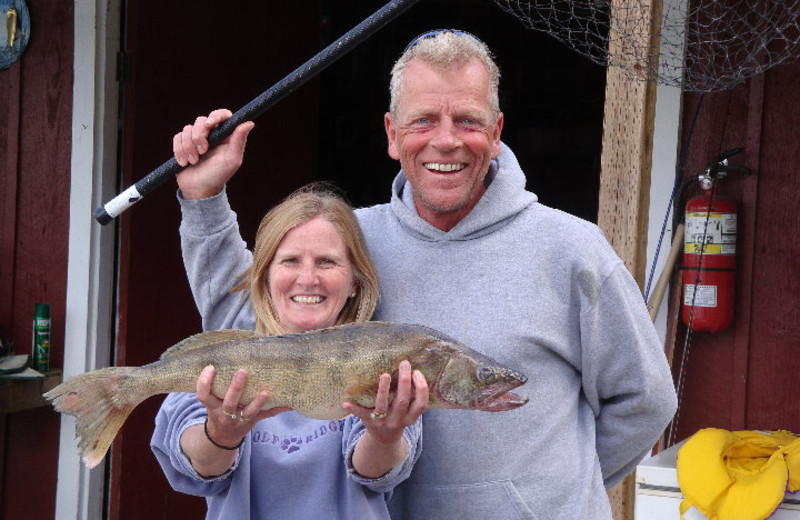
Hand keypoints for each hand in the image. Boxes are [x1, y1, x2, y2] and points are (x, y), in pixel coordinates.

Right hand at [173, 109, 254, 199]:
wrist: (199, 190)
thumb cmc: (218, 176)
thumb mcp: (231, 160)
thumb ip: (239, 141)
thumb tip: (249, 122)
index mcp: (225, 135)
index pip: (222, 115)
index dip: (216, 116)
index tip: (211, 124)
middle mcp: (211, 134)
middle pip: (201, 120)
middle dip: (199, 136)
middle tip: (203, 152)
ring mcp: (196, 138)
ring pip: (187, 129)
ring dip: (189, 147)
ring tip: (194, 161)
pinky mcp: (183, 143)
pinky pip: (177, 137)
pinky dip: (179, 150)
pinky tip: (184, 162)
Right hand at [197, 365, 290, 447]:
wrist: (223, 436)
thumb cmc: (218, 409)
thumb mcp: (211, 400)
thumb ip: (214, 384)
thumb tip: (223, 355)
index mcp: (212, 406)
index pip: (203, 395)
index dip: (205, 382)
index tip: (211, 367)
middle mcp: (224, 414)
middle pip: (229, 402)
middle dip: (236, 388)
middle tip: (243, 372)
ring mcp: (239, 419)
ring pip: (249, 412)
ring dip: (258, 402)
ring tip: (266, 392)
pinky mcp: (253, 421)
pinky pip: (267, 415)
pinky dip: (278, 409)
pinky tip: (290, 404)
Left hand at [343, 360, 427, 477]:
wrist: (384, 439)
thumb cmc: (398, 417)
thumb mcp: (408, 412)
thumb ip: (412, 397)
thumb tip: (412, 369)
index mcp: (410, 418)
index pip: (421, 404)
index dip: (421, 388)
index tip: (417, 372)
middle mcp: (398, 420)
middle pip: (403, 400)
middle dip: (404, 381)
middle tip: (404, 363)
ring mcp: (383, 421)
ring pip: (383, 405)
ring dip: (384, 390)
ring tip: (385, 375)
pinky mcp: (368, 421)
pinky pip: (361, 414)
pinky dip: (353, 408)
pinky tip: (345, 402)